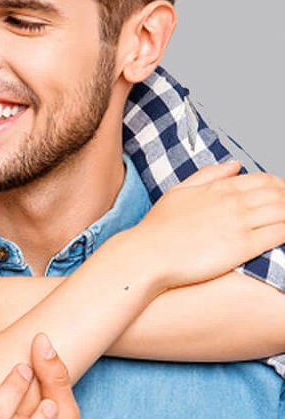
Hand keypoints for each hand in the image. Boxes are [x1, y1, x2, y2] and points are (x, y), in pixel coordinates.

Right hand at [124, 161, 284, 289]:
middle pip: (278, 193)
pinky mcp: (243, 246)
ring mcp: (239, 223)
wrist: (148, 253)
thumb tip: (235, 164)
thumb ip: (208, 175)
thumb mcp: (178, 191)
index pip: (262, 179)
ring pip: (282, 211)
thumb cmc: (158, 228)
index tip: (283, 194)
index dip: (279, 186)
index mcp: (218, 188)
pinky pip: (279, 234)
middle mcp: (232, 202)